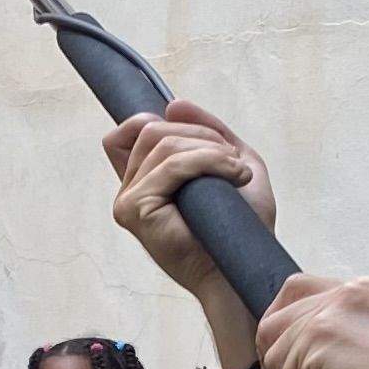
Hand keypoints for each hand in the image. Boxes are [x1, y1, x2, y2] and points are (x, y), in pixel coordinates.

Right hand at [102, 100, 274, 297]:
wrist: (244, 264)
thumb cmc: (239, 226)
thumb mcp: (229, 161)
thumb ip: (206, 131)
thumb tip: (173, 104)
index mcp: (144, 181)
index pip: (124, 134)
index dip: (155, 121)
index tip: (203, 139)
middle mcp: (129, 190)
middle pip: (149, 130)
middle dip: (200, 136)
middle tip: (232, 161)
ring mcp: (128, 201)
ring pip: (162, 143)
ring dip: (210, 150)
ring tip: (238, 172)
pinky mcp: (135, 210)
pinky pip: (171, 165)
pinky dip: (209, 162)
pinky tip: (235, 176)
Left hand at [253, 275, 368, 368]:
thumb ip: (343, 338)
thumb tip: (298, 351)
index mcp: (365, 294)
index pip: (297, 292)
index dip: (283, 331)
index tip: (288, 361)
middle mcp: (347, 294)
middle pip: (274, 325)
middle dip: (283, 367)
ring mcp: (331, 313)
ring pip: (273, 358)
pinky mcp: (316, 340)